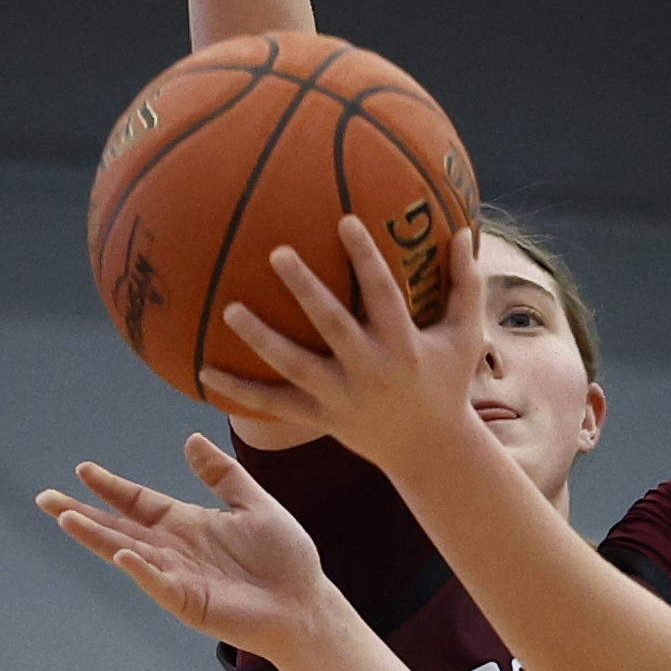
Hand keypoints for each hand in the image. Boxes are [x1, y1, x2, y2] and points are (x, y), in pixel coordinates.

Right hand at [36, 435, 333, 660]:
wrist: (304, 602)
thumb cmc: (284, 558)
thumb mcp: (253, 504)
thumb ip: (222, 474)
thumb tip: (192, 438)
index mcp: (187, 524)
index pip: (139, 502)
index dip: (112, 487)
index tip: (84, 470)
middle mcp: (174, 549)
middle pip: (119, 527)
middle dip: (83, 513)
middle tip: (45, 498)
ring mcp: (177, 577)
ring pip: (128, 553)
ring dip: (98, 537)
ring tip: (67, 519)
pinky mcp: (188, 602)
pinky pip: (159, 584)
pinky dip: (141, 571)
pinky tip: (123, 556)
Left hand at [200, 218, 489, 479]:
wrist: (431, 449)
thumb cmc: (448, 383)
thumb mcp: (466, 337)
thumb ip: (466, 286)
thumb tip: (462, 231)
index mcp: (402, 344)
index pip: (382, 293)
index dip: (365, 257)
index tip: (345, 220)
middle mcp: (369, 369)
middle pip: (331, 325)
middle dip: (305, 289)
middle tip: (277, 252)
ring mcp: (341, 396)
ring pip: (294, 367)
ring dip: (261, 340)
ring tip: (230, 310)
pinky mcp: (320, 418)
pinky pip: (274, 405)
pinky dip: (240, 390)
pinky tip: (204, 368)